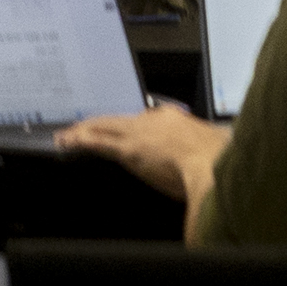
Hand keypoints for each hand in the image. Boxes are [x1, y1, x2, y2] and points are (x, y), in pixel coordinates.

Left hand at [60, 99, 230, 206]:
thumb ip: (203, 156)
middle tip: (83, 127)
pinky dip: (81, 140)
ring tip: (68, 135)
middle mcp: (154, 121)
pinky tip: (68, 141)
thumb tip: (210, 165)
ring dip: (85, 131)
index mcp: (175, 120)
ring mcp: (139, 134)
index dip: (131, 125)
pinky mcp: (129, 150)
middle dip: (100, 123)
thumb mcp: (212, 152)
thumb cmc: (218, 160)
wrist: (213, 163)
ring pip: (105, 127)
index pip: (147, 119)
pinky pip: (99, 142)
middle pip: (119, 120)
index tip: (123, 129)